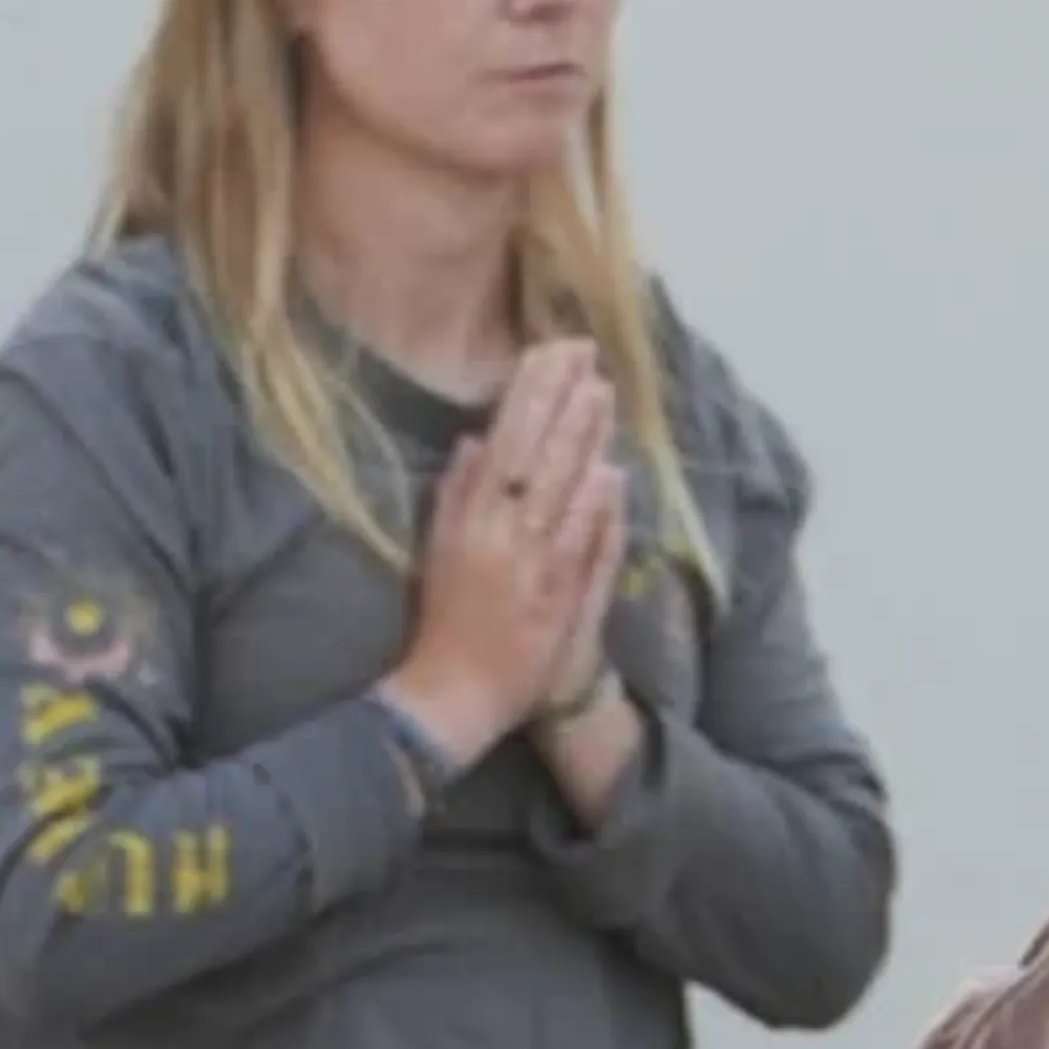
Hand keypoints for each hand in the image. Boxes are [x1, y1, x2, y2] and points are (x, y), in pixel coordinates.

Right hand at [390, 342, 617, 767]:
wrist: (454, 697)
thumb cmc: (445, 624)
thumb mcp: (437, 553)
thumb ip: (454, 495)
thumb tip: (475, 440)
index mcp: (466, 521)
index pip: (501, 441)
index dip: (527, 394)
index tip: (548, 352)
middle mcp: (498, 536)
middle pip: (534, 454)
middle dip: (561, 399)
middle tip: (584, 351)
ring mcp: (531, 566)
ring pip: (560, 490)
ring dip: (582, 439)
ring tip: (602, 390)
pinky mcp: (558, 599)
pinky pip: (581, 545)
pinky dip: (596, 508)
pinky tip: (611, 470)